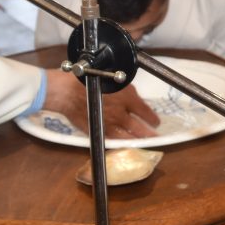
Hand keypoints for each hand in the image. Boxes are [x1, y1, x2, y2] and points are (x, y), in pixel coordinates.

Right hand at [45, 71, 160, 137]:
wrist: (68, 92)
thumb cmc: (88, 80)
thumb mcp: (114, 81)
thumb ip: (126, 93)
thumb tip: (133, 100)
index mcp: (127, 98)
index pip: (145, 112)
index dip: (152, 118)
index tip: (156, 121)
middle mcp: (120, 113)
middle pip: (139, 128)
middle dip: (148, 134)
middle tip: (154, 137)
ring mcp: (108, 124)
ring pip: (126, 137)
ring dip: (136, 141)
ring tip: (141, 143)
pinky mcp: (97, 131)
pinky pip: (111, 140)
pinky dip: (118, 143)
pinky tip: (122, 144)